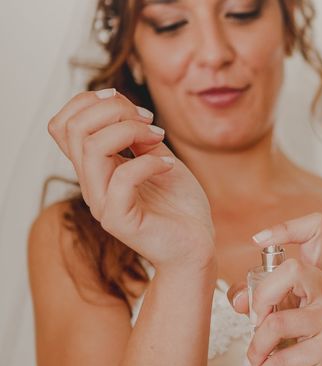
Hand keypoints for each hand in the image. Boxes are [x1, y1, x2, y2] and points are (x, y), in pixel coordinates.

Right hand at [48, 88, 215, 270]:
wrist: (196, 246)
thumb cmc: (180, 205)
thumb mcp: (159, 157)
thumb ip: (138, 136)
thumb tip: (122, 106)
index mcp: (96, 169)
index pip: (63, 126)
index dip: (89, 103)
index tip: (131, 107)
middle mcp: (92, 185)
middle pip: (73, 129)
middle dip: (113, 111)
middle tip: (150, 122)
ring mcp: (103, 204)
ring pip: (92, 148)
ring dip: (130, 131)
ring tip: (159, 138)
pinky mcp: (120, 220)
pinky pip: (122, 178)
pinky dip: (149, 163)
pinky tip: (169, 166)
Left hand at [227, 213, 321, 365]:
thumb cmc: (309, 348)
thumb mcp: (283, 318)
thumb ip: (259, 302)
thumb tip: (240, 299)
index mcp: (320, 277)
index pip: (316, 230)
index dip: (286, 228)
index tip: (258, 241)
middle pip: (294, 269)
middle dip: (261, 296)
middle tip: (255, 320)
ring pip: (278, 321)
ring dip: (257, 347)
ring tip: (256, 361)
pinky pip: (283, 357)